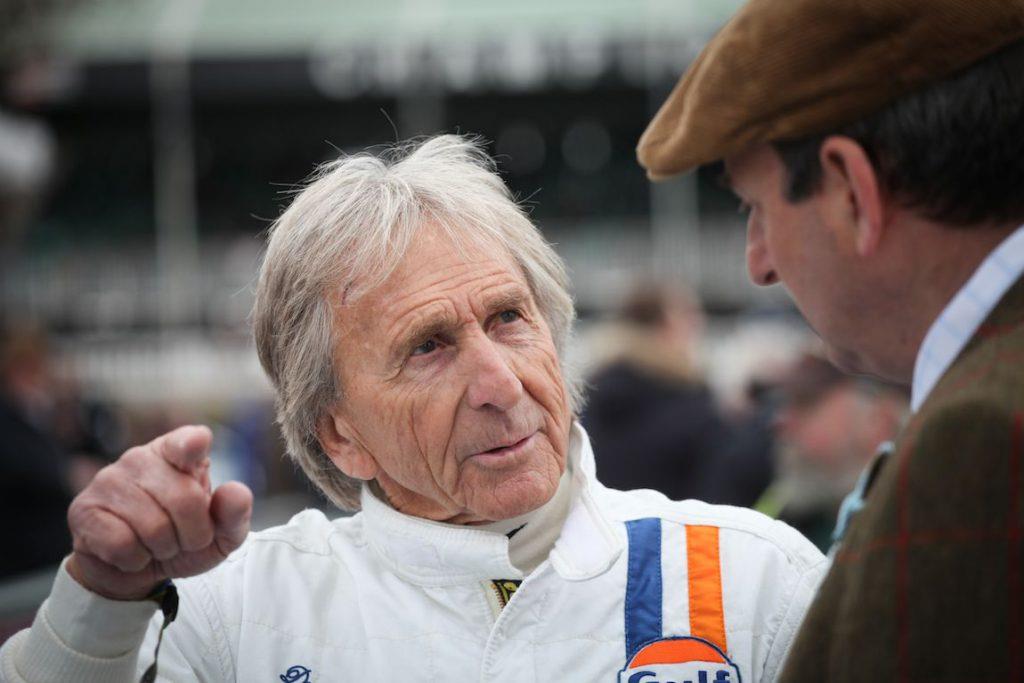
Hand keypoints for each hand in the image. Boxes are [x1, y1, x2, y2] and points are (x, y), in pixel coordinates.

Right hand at [65, 425, 252, 599]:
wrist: (135, 570)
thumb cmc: (182, 540)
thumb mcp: (220, 534)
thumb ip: (234, 514)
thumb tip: (235, 492)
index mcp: (178, 452)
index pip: (188, 441)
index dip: (193, 444)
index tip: (196, 445)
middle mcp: (141, 458)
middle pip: (185, 499)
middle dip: (193, 534)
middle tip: (183, 538)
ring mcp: (108, 480)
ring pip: (153, 527)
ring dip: (163, 548)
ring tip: (156, 544)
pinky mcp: (83, 509)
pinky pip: (121, 544)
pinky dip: (135, 560)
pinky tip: (131, 552)